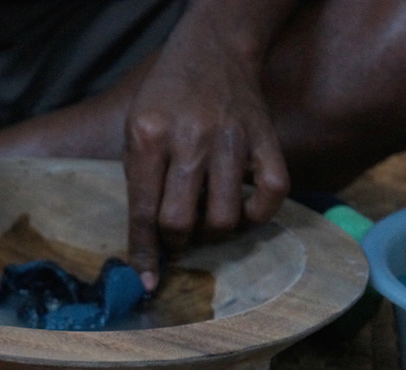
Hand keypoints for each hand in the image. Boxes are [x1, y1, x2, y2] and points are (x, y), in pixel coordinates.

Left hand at [125, 21, 289, 291]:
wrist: (213, 50)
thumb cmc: (166, 98)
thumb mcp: (134, 129)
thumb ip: (139, 181)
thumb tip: (145, 244)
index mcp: (148, 137)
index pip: (144, 212)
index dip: (144, 254)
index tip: (147, 282)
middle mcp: (189, 139)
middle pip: (181, 221)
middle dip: (176, 242)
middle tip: (178, 235)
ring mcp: (232, 139)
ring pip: (224, 217)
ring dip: (213, 233)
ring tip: (206, 219)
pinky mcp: (266, 139)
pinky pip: (271, 196)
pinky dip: (257, 214)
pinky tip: (243, 208)